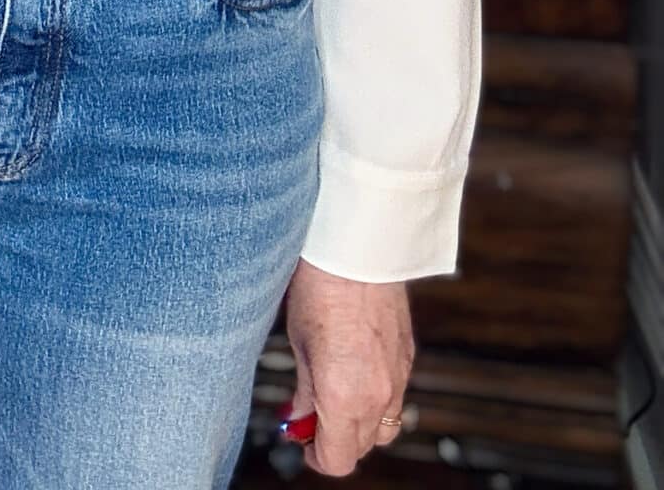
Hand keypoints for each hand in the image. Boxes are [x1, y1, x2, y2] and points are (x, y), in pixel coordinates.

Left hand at [281, 258, 413, 473]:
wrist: (358, 247)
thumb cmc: (320, 287)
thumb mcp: (299, 344)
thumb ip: (303, 391)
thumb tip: (298, 418)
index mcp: (344, 397)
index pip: (337, 460)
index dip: (315, 456)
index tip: (301, 441)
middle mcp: (377, 395)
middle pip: (360, 448)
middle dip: (334, 440)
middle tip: (308, 415)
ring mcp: (398, 378)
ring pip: (383, 427)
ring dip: (359, 424)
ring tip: (332, 396)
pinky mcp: (408, 357)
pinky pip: (396, 397)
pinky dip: (376, 398)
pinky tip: (353, 371)